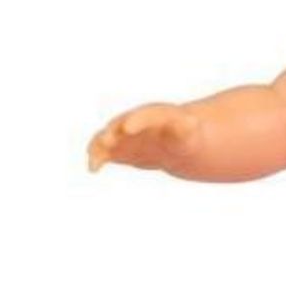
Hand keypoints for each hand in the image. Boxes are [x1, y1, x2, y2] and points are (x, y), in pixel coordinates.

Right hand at [87, 103, 202, 173]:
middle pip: (118, 125)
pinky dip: (97, 159)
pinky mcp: (117, 149)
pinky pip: (103, 153)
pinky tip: (93, 169)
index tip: (128, 128)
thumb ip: (186, 127)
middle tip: (106, 141)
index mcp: (152, 115)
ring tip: (94, 160)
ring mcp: (123, 135)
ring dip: (99, 147)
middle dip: (111, 133)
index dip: (135, 121)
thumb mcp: (188, 131)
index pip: (143, 116)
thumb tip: (191, 122)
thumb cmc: (184, 135)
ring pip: (106, 139)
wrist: (174, 141)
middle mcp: (132, 121)